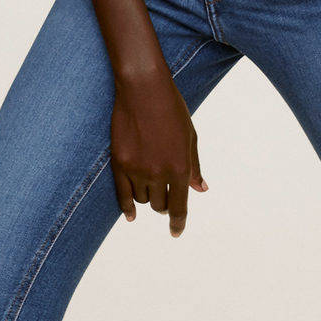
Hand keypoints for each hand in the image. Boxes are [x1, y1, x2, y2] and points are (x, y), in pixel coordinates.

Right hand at [110, 63, 207, 236]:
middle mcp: (158, 173)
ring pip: (142, 200)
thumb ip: (193, 166)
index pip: (180, 206)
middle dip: (164, 204)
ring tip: (151, 187)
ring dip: (148, 198)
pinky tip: (130, 216)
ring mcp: (137, 169)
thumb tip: (200, 190)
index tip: (176, 232)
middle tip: (165, 198)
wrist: (143, 89)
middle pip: (159, 204)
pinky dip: (127, 208)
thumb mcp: (190, 137)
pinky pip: (122, 195)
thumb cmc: (172, 110)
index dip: (178, 222)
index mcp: (180, 167)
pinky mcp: (119, 163)